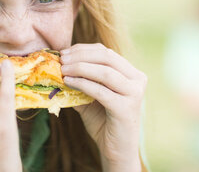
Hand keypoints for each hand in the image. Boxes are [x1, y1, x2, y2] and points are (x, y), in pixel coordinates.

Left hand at [60, 43, 146, 171]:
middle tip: (62, 59)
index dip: (84, 49)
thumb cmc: (104, 121)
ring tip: (63, 70)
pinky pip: (100, 91)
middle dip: (81, 56)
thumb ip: (83, 80)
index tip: (65, 52)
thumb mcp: (93, 96)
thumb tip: (60, 64)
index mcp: (132, 73)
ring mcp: (134, 93)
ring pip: (105, 72)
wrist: (116, 149)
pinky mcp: (126, 108)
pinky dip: (82, 83)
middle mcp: (138, 79)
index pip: (107, 52)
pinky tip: (68, 82)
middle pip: (107, 57)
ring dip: (80, 67)